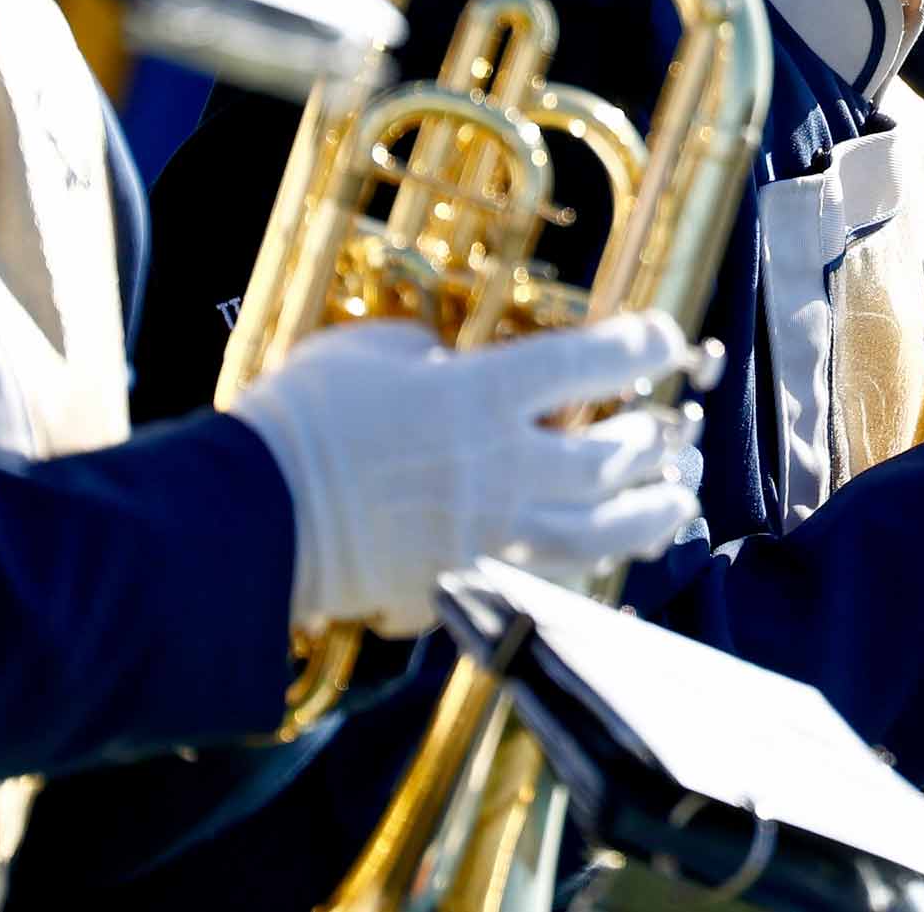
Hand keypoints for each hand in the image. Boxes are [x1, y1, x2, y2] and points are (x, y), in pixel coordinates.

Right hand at [231, 312, 707, 635]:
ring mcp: (488, 536)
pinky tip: (600, 553)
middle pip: (614, 458)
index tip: (667, 338)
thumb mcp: (367, 351)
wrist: (248, 522)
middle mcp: (502, 468)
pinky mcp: (465, 585)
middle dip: (654, 441)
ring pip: (602, 534)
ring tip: (675, 500)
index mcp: (482, 396)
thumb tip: (450, 361)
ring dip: (650, 513)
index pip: (593, 363)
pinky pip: (546, 578)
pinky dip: (585, 564)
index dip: (644, 347)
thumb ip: (428, 351)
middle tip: (670, 428)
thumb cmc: (300, 421)